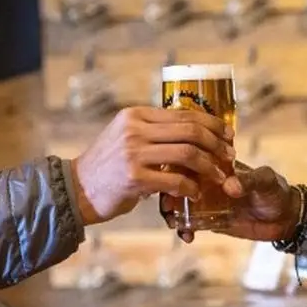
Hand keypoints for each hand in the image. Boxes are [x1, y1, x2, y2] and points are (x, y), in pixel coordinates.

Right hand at [70, 107, 235, 225]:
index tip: (228, 134)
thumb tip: (194, 132)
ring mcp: (133, 153)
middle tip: (229, 155)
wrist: (77, 189)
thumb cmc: (108, 166)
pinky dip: (191, 187)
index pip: (184, 114)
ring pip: (187, 153)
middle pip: (190, 131)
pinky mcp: (134, 178)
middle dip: (216, 144)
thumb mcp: (125, 137)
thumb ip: (153, 132)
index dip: (212, 123)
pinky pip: (175, 180)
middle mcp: (134, 129)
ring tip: (219, 176)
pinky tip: (196, 193)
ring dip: (210, 166)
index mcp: (135, 115)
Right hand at [162, 163, 301, 243]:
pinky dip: (184, 230)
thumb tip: (229, 185)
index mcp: (218, 164)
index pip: (193, 158)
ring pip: (179, 203)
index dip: (179, 165)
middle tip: (169, 204)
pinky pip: (189, 224)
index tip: (174, 176)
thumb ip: (249, 180)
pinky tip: (187, 237)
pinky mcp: (208, 220)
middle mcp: (207, 180)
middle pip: (179, 180)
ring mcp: (206, 200)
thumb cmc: (275, 191)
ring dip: (171, 212)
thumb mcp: (266, 180)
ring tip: (173, 222)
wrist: (285, 218)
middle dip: (169, 191)